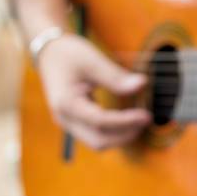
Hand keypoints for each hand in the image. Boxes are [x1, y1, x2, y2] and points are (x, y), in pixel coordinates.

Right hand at [38, 34, 150, 149]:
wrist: (50, 53)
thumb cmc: (69, 54)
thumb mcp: (92, 60)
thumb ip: (115, 76)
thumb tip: (142, 84)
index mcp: (66, 103)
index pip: (99, 121)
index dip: (125, 121)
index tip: (146, 115)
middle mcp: (65, 119)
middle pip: (98, 141)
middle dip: (125, 135)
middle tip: (146, 119)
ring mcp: (69, 123)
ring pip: (98, 142)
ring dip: (121, 136)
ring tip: (140, 120)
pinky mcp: (76, 123)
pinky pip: (97, 136)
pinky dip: (115, 132)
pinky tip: (130, 120)